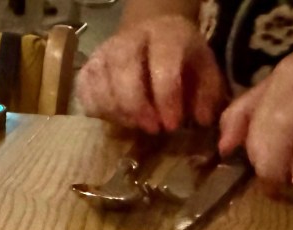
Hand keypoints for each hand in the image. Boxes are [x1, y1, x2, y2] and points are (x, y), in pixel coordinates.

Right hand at [76, 15, 226, 133]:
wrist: (152, 36)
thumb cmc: (181, 59)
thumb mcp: (204, 69)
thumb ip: (207, 94)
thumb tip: (202, 120)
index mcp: (165, 36)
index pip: (162, 66)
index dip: (166, 98)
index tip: (173, 124)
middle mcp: (130, 40)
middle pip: (124, 72)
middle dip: (138, 107)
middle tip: (152, 129)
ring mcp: (104, 53)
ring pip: (101, 85)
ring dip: (118, 113)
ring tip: (136, 126)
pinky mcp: (88, 68)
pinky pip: (85, 93)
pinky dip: (99, 111)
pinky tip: (116, 120)